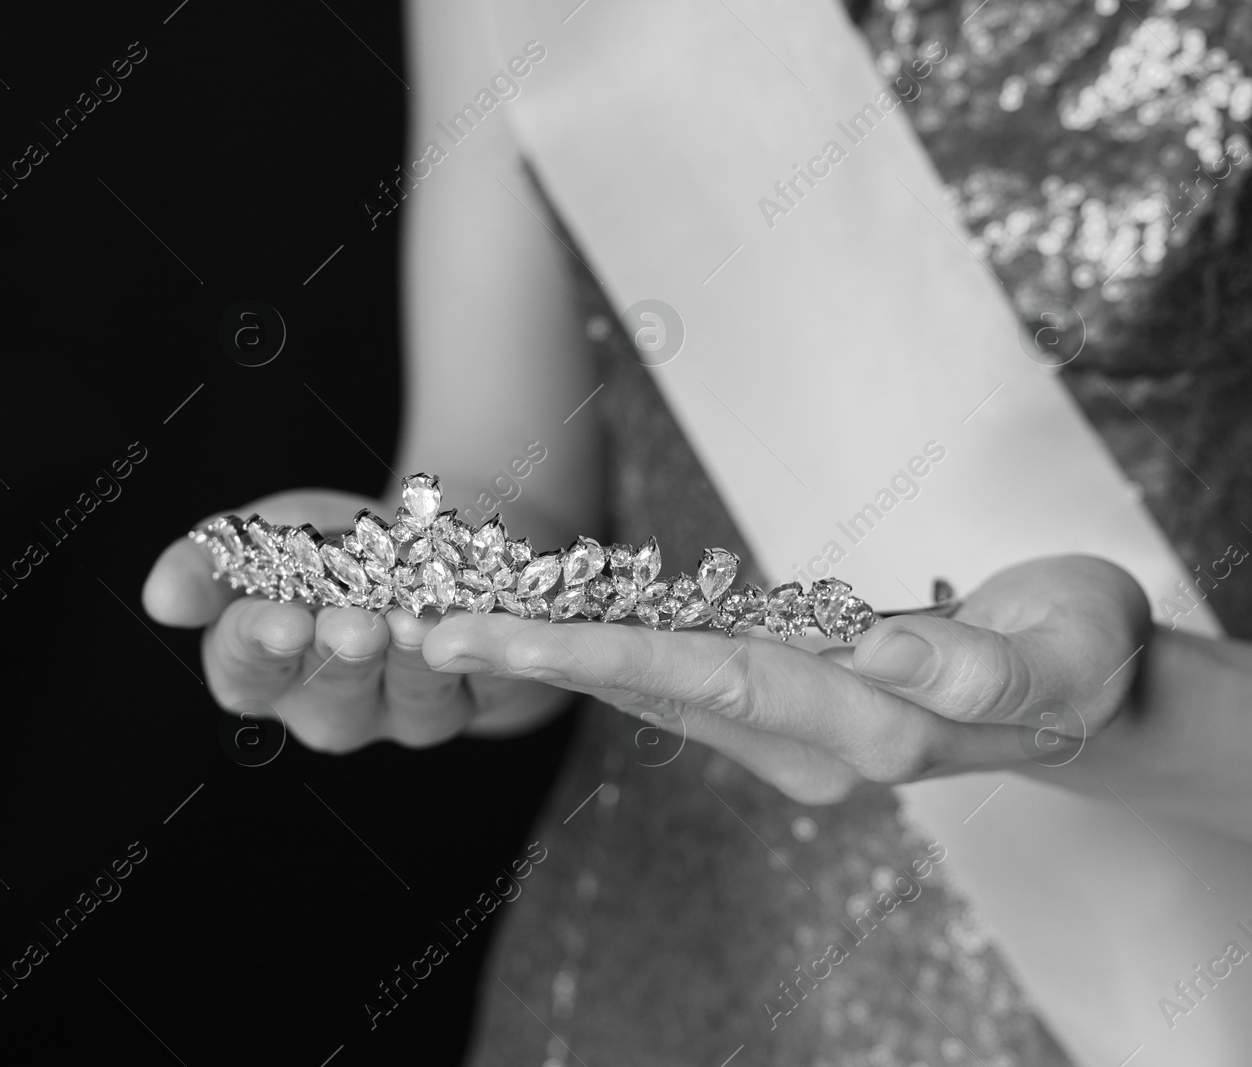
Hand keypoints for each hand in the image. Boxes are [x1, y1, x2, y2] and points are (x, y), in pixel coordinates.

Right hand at [141, 489, 573, 752]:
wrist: (439, 535)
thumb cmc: (337, 543)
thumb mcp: (268, 533)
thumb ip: (209, 562)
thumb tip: (159, 599)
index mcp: (271, 671)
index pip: (246, 673)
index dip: (260, 647)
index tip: (279, 621)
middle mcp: (337, 705)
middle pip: (331, 695)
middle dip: (340, 656)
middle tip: (350, 625)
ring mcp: (409, 712)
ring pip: (408, 697)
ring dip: (407, 657)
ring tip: (407, 619)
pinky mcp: (480, 696)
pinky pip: (476, 684)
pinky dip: (469, 653)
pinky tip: (461, 626)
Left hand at [421, 556, 1151, 802]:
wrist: (1086, 695)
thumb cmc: (1083, 656)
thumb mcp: (1065, 650)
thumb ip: (985, 663)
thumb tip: (894, 653)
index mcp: (868, 723)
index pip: (712, 678)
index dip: (605, 651)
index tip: (508, 634)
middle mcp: (812, 744)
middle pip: (657, 687)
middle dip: (542, 657)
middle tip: (429, 628)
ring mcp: (793, 739)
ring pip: (656, 689)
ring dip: (554, 657)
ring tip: (451, 623)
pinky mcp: (787, 717)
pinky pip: (680, 684)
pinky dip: (606, 651)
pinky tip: (542, 628)